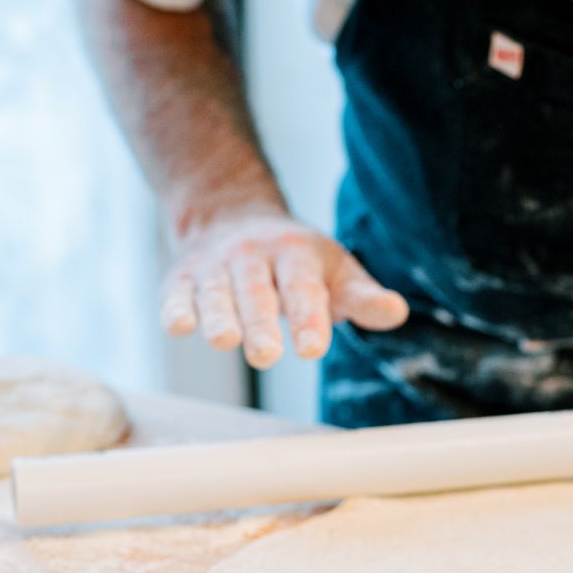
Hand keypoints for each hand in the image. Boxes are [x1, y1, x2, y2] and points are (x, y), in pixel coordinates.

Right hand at [159, 209, 408, 367]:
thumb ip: (362, 297)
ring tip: (225, 341)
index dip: (308, 318)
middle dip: (260, 323)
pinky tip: (179, 325)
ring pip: (215, 292)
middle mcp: (252, 256)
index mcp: (296, 254)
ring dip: (219, 316)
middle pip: (256, 291)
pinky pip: (176, 294)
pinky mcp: (181, 280)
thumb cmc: (297, 263)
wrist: (232, 217)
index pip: (303, 288)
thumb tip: (396, 312)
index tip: (312, 349)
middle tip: (267, 355)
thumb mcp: (336, 272)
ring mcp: (214, 267)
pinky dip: (176, 308)